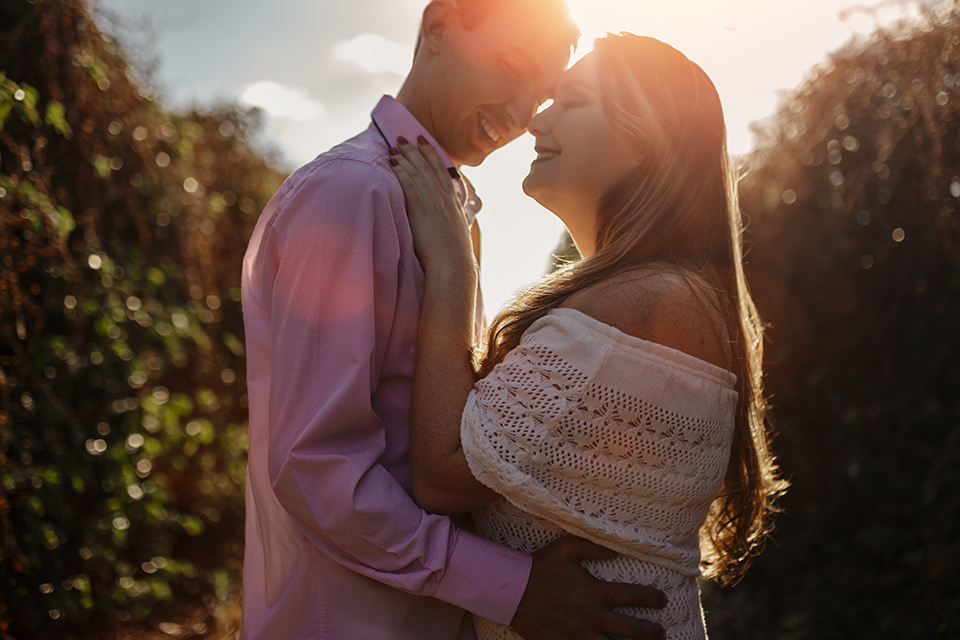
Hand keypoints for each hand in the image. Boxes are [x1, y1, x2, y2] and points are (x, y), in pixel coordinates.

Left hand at [388, 136, 474, 274]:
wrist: (453, 265)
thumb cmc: (453, 255)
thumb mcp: (457, 231)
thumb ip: (451, 219)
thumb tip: (444, 218)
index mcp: (453, 201)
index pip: (441, 170)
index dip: (431, 153)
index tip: (423, 141)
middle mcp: (444, 198)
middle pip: (427, 166)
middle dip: (414, 150)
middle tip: (402, 138)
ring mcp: (433, 202)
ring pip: (418, 172)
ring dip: (405, 157)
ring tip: (394, 147)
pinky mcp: (421, 210)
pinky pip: (410, 184)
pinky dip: (402, 171)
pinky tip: (393, 164)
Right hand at [511, 537, 666, 639]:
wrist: (511, 592)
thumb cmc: (539, 567)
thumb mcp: (565, 548)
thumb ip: (593, 546)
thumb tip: (618, 549)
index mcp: (595, 592)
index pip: (635, 596)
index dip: (654, 599)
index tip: (661, 600)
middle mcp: (592, 617)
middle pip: (634, 631)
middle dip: (653, 633)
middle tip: (660, 632)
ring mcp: (580, 636)